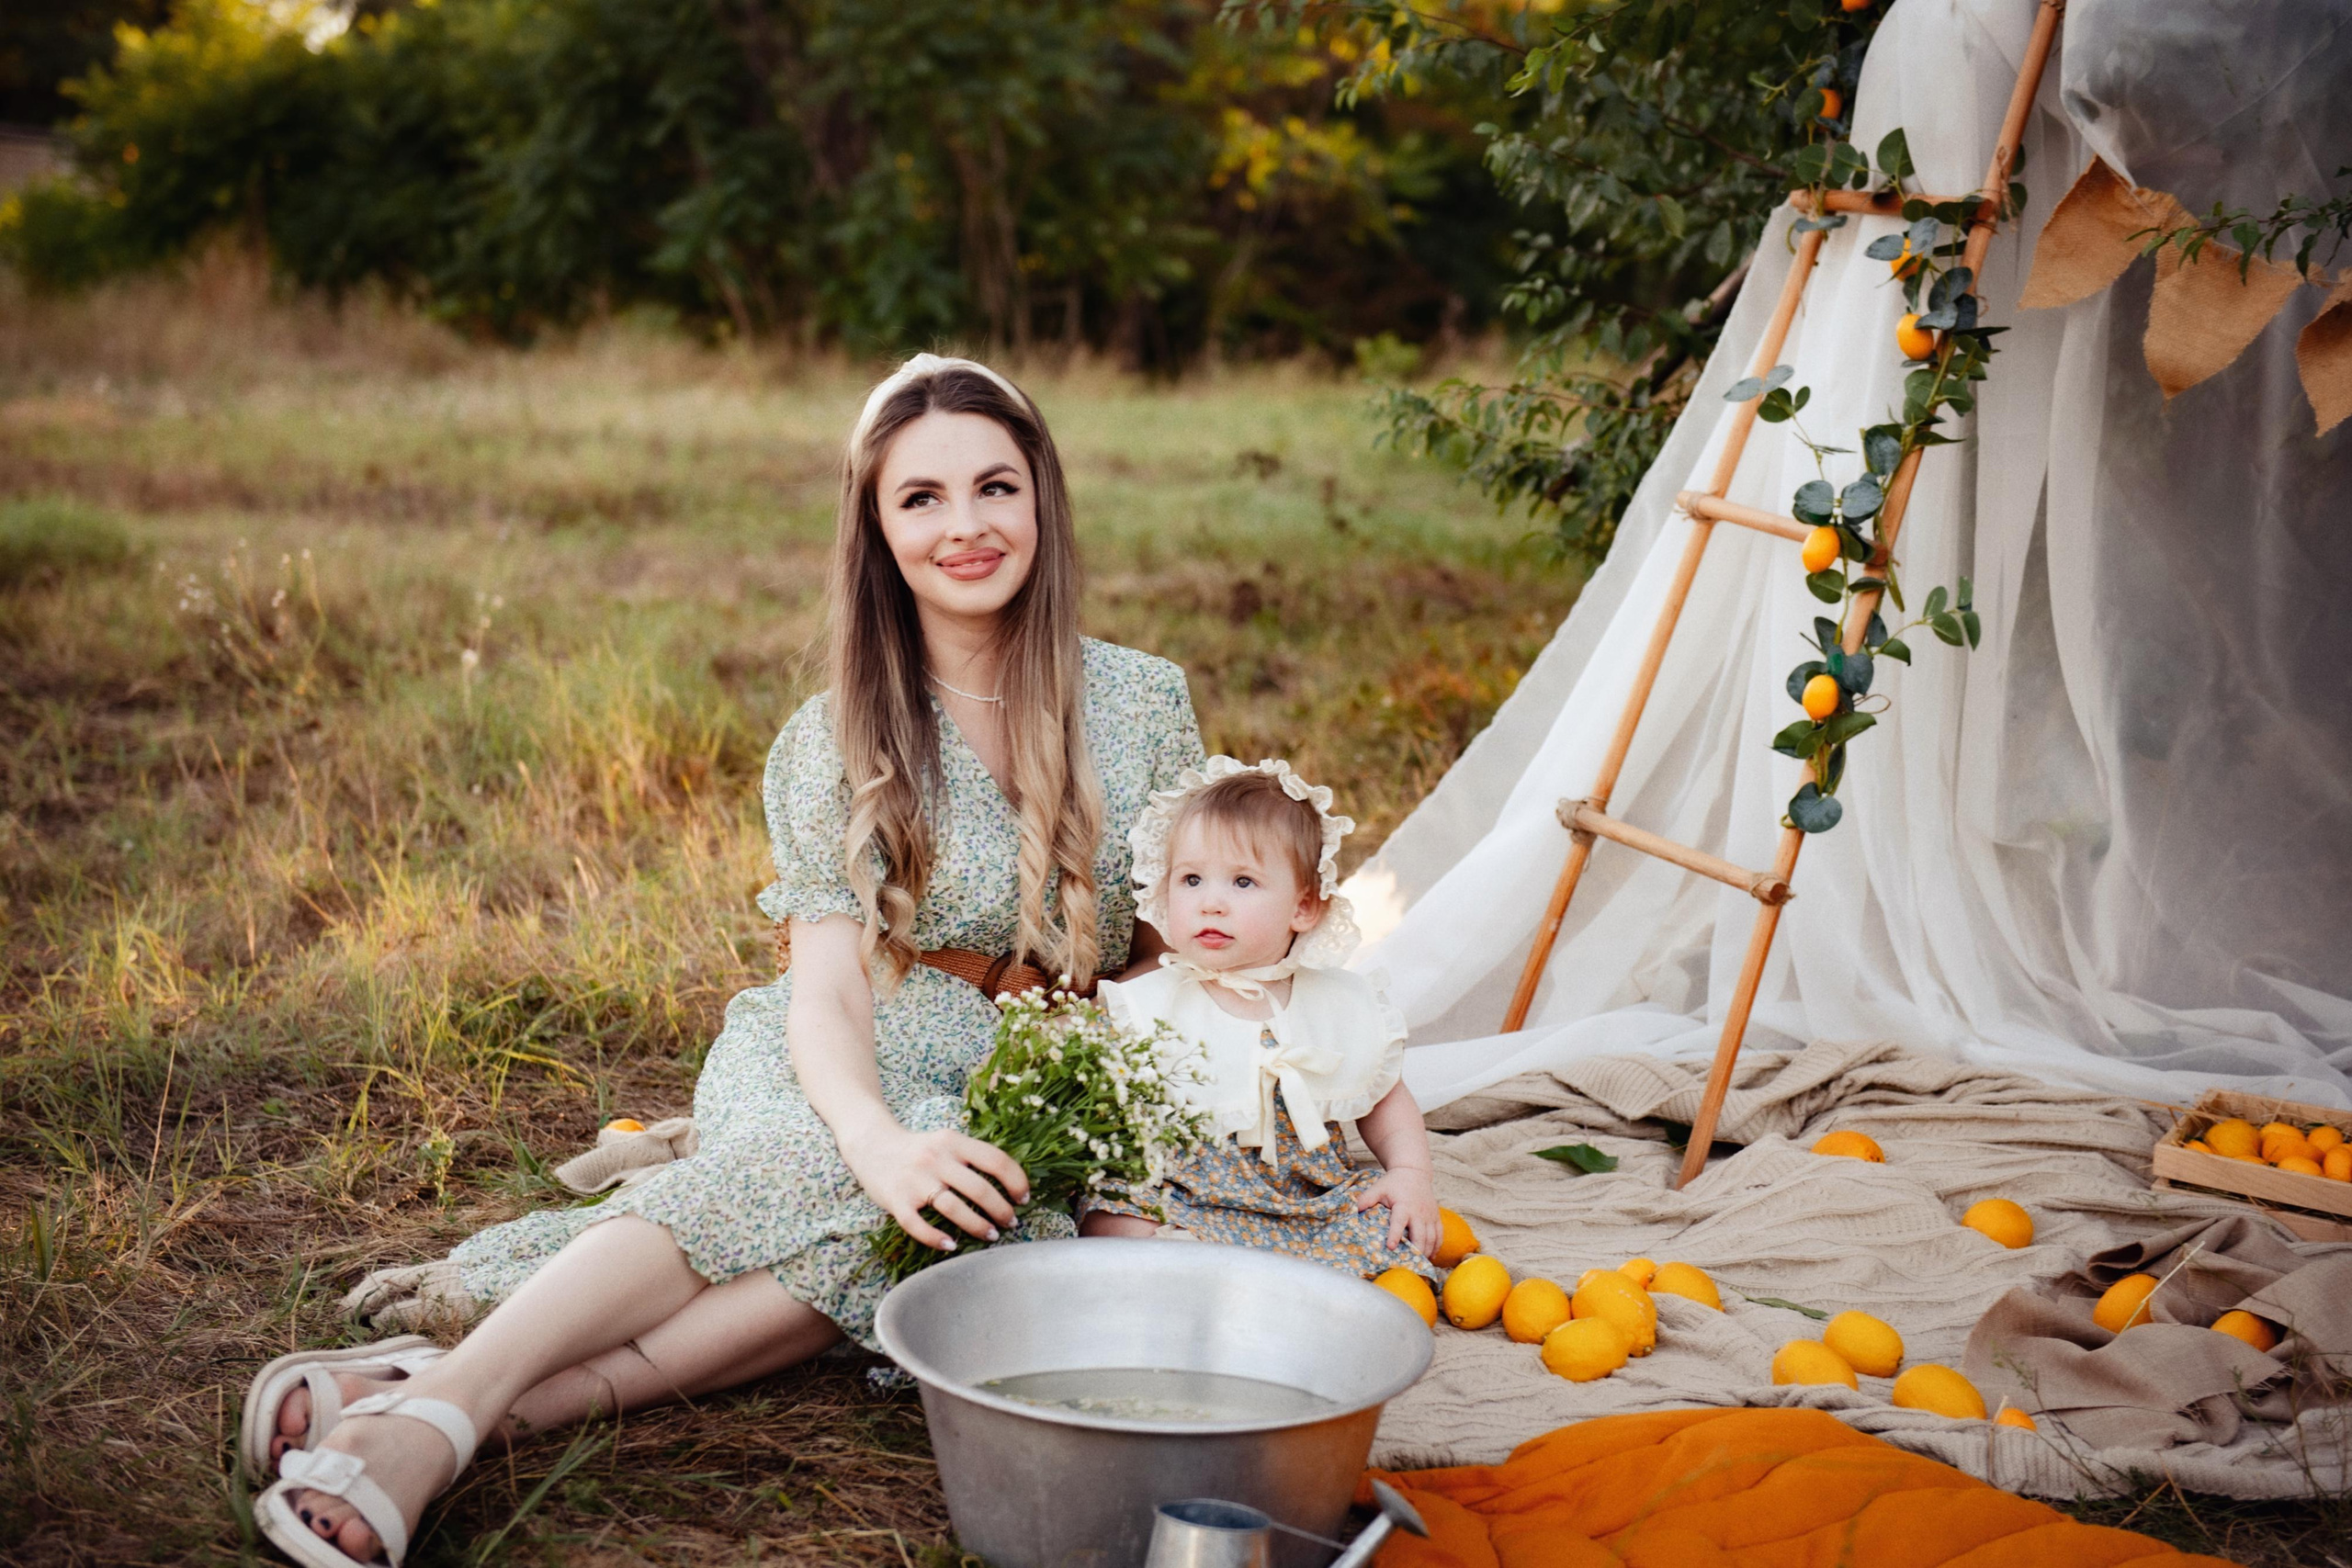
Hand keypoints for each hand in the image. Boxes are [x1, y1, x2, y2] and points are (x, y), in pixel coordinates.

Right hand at [835, 1117, 1030, 1252]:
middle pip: (979, 1189)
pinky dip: (936, 1238)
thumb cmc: (919, 1149)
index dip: (1016, 1181)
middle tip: (1011, 1223)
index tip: (1024, 1198)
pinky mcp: (896, 1201)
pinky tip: (951, 1245)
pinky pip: (918, 1225)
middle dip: (1001, 1210)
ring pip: (954, 1209)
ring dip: (978, 1226)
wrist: (871, 1145)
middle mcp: (936, 1159)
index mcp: (953, 1141)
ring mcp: (915, 1180)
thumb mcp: (947, 1142)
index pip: (995, 1160)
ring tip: (991, 1236)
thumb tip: (1011, 1184)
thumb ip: (972, 1157)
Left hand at [1354, 1165, 1440, 1256]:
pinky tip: (1430, 1257)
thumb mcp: (1379, 1187)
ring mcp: (1430, 1215)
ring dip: (1426, 1252)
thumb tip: (1356, 1210)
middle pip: (1421, 1235)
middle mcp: (1419, 1212)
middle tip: (1408, 1266)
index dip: (1395, 1234)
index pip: (1399, 1221)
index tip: (1391, 1247)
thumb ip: (1367, 1198)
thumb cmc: (1394, 1183)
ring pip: (1432, 1238)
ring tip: (1419, 1265)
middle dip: (1416, 1251)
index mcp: (1403, 1205)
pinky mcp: (1436, 1217)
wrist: (1414, 1172)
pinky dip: (1436, 1247)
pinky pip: (1439, 1235)